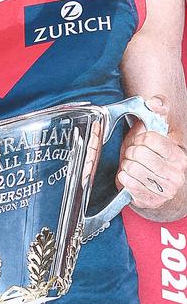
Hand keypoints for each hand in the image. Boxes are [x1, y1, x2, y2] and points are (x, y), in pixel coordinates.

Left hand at [117, 95, 186, 213]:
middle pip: (138, 153)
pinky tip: (130, 178)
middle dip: (131, 153)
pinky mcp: (150, 201)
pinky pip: (125, 182)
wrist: (156, 188)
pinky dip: (123, 177)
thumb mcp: (157, 133)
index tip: (142, 144)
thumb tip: (153, 101)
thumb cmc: (154, 158)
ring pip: (131, 168)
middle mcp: (176, 174)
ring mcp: (164, 190)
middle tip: (135, 157)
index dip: (140, 139)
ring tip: (133, 167)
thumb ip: (159, 111)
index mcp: (179, 156)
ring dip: (126, 166)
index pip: (150, 139)